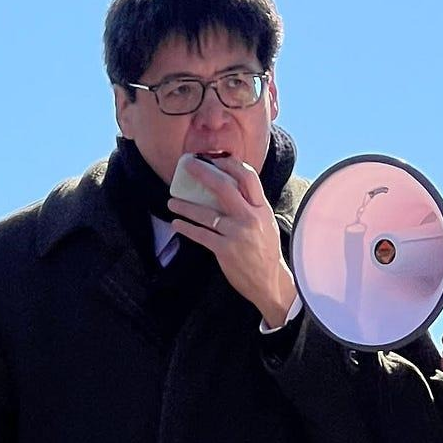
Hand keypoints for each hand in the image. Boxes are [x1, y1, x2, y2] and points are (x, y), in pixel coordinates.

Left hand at [168, 156, 297, 328]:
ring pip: (206, 213)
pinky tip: (177, 224)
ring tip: (172, 202)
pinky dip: (187, 228)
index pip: (248, 177)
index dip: (229, 164)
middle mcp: (250, 218)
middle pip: (224, 187)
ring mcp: (237, 234)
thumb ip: (251, 206)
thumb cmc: (266, 252)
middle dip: (203, 174)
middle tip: (188, 166)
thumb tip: (229, 188)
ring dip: (186, 206)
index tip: (213, 159)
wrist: (270, 283)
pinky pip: (201, 235)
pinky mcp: (225, 251)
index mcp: (262, 209)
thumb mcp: (266, 224)